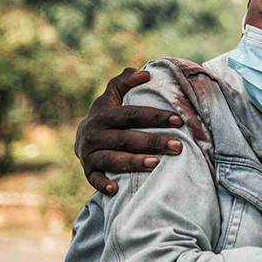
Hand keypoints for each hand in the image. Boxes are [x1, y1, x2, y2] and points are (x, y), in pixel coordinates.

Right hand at [75, 68, 183, 194]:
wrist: (83, 138)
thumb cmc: (108, 114)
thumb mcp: (113, 95)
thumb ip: (126, 80)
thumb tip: (145, 73)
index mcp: (103, 114)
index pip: (132, 114)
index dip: (155, 116)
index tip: (178, 120)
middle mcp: (94, 133)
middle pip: (126, 138)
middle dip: (153, 142)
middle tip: (177, 146)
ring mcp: (90, 153)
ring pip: (112, 159)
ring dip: (134, 162)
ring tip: (157, 164)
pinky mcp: (87, 171)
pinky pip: (94, 179)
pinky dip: (102, 184)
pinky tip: (116, 188)